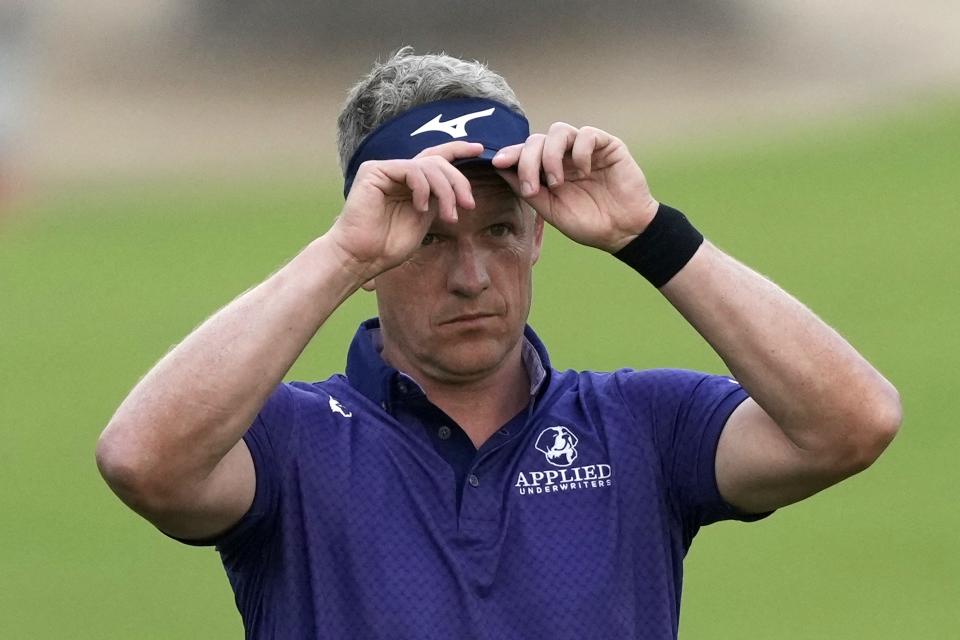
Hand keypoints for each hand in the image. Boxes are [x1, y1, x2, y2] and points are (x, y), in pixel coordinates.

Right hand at [327, 142, 481, 281]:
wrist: (362, 257)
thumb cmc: (388, 245)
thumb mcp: (424, 219)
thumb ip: (437, 199)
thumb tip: (459, 188)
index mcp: (409, 182)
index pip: (435, 158)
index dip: (458, 150)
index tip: (479, 149)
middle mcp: (397, 171)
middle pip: (438, 161)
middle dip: (458, 182)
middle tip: (468, 205)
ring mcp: (385, 169)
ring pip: (429, 165)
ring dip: (445, 190)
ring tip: (448, 216)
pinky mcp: (374, 170)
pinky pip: (411, 170)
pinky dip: (423, 188)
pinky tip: (421, 207)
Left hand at [491, 123, 658, 252]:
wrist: (623, 231)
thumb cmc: (587, 223)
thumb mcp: (551, 210)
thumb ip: (529, 191)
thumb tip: (501, 170)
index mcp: (548, 170)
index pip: (525, 153)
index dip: (510, 154)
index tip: (497, 162)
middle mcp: (564, 155)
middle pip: (537, 140)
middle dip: (528, 161)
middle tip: (532, 187)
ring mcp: (585, 149)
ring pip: (558, 131)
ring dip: (551, 156)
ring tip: (556, 181)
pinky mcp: (607, 145)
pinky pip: (586, 134)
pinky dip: (580, 152)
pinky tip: (584, 172)